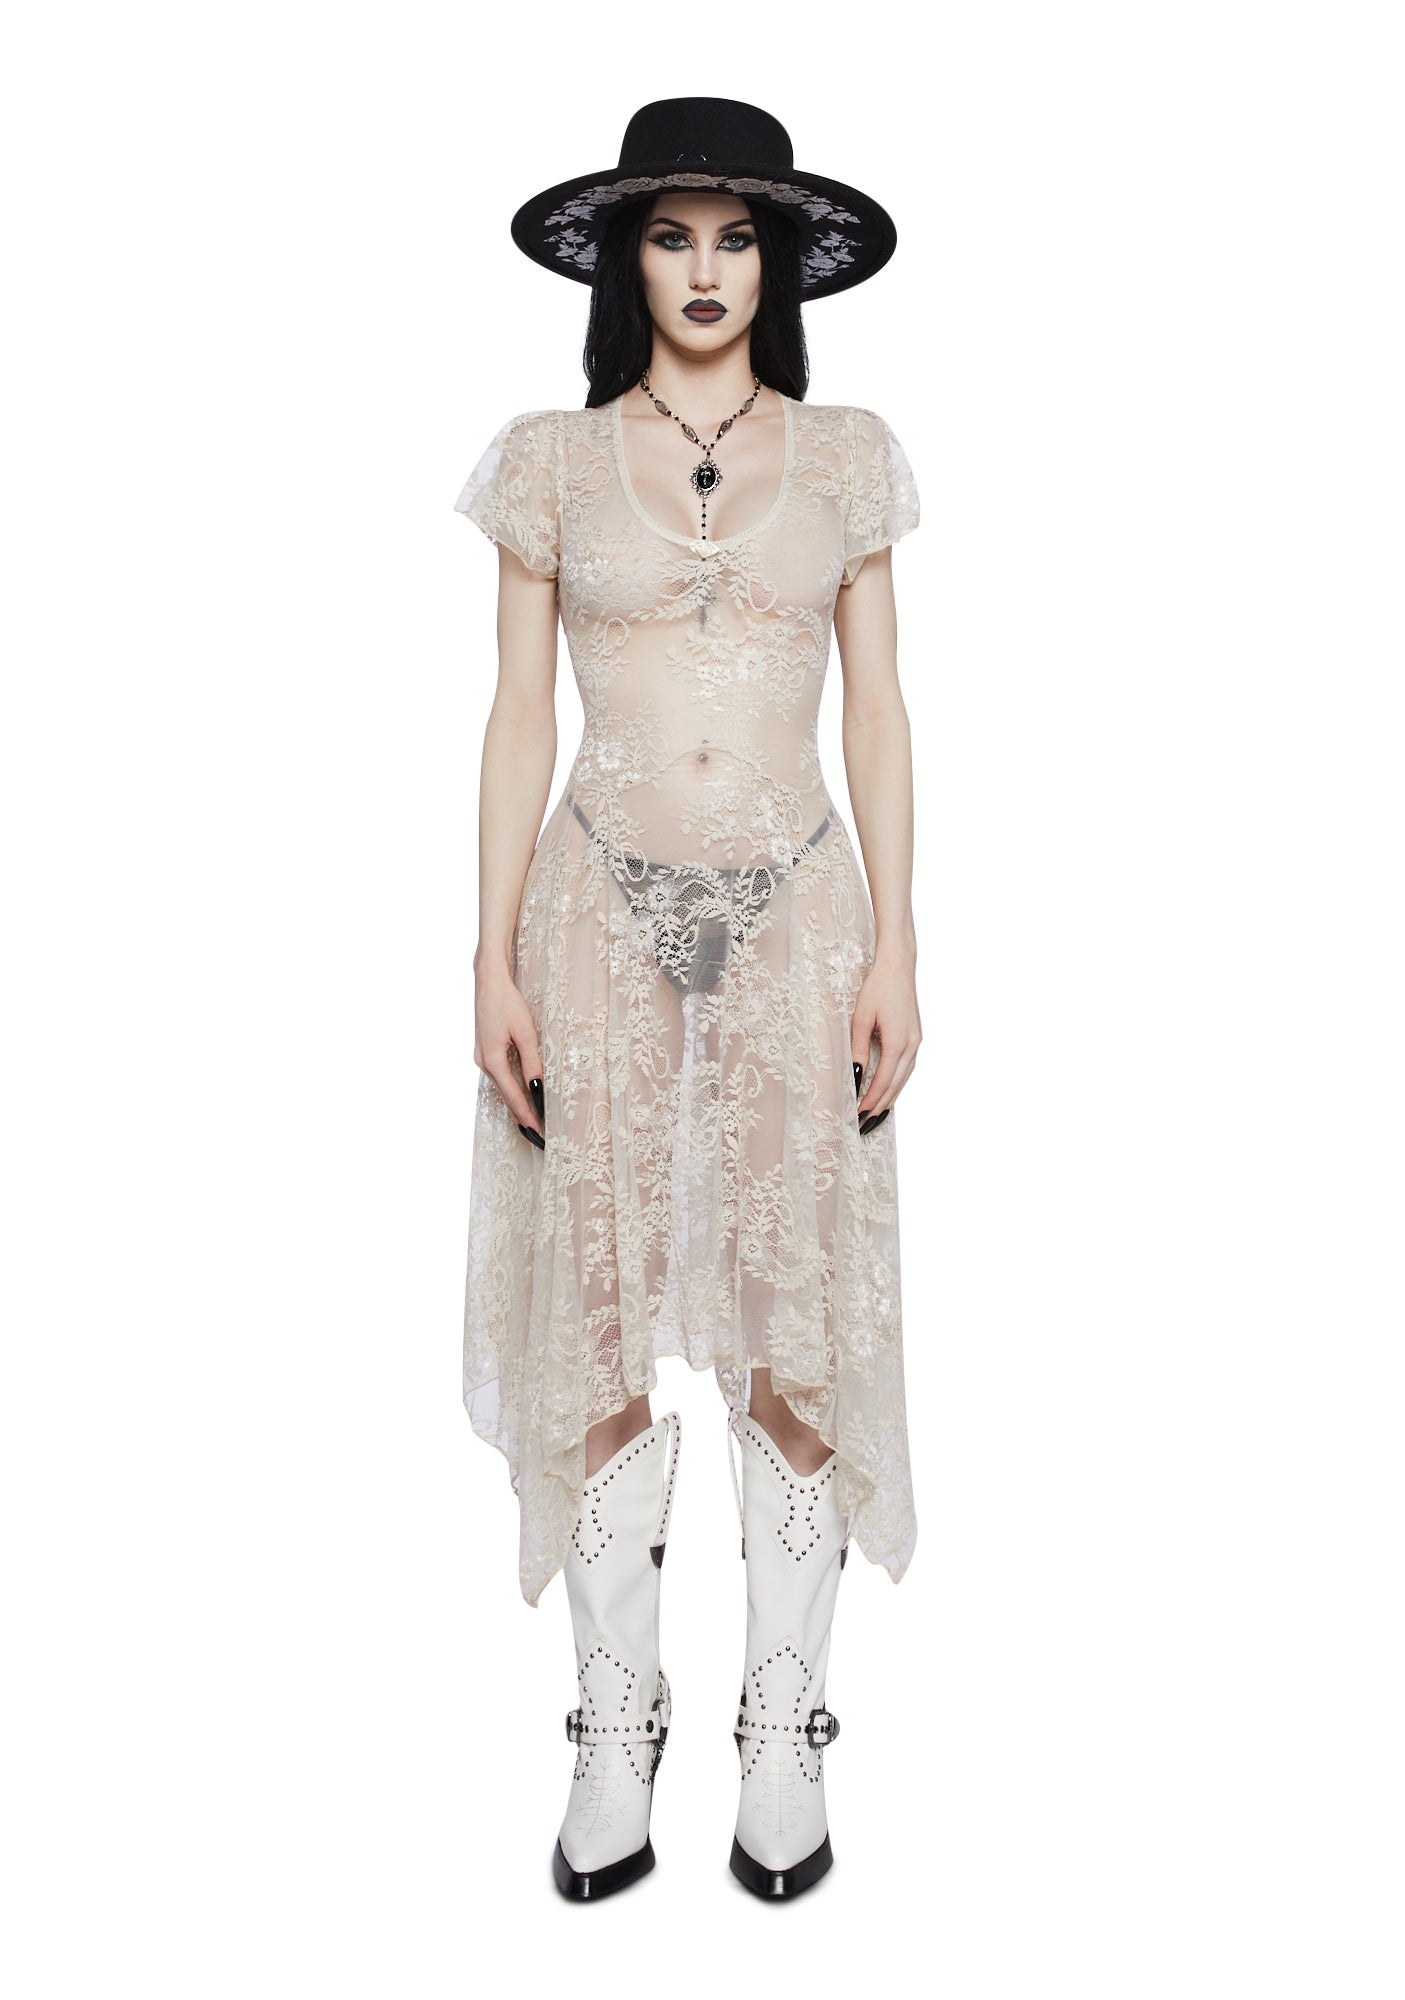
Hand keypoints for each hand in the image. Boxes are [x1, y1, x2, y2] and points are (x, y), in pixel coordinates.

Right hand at [474, 963, 544, 1146]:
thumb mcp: (525, 1032)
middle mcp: (483, 1062)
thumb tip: (538, 1087)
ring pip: (502, 1086)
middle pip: (505, 1094)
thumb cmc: (508, 1003)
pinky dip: (511, 1087)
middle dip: (521, 1114)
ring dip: (516, 1102)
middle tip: (537, 1133)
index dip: (526, 1114)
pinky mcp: (484, 1050)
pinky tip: (520, 1094)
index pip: (513, 1095)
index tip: (537, 1130)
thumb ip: (532, 1062)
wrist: (488, 981)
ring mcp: (481, 1057)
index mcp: (493, 1060)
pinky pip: (499, 1075)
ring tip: (531, 1119)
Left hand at [851, 957, 920, 1130]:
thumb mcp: (860, 1018)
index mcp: (898, 1042)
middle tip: (865, 1125)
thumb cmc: (877, 988)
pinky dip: (897, 1083)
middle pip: (896, 1085)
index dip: (871, 1101)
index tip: (858, 1115)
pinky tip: (889, 1091)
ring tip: (877, 1116)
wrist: (899, 966)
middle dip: (880, 1107)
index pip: (883, 1081)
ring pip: (904, 1079)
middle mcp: (912, 1045)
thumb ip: (857, 1049)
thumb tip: (855, 1076)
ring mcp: (917, 1042)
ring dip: (890, 1098)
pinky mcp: (916, 1037)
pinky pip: (908, 1068)